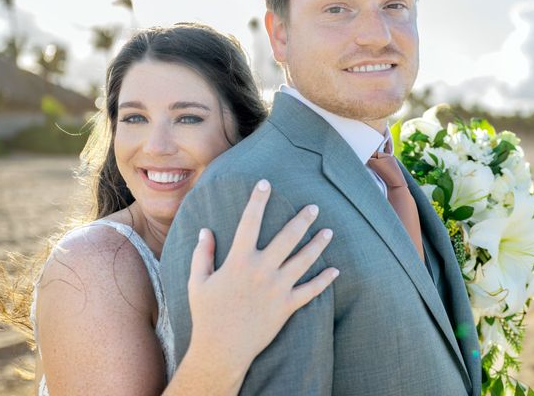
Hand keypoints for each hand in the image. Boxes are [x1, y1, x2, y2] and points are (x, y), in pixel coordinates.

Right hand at [186, 179, 337, 373]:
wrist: (221, 349)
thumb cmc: (207, 314)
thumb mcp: (198, 282)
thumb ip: (203, 254)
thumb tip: (205, 230)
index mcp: (239, 260)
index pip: (250, 222)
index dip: (258, 200)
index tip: (266, 184)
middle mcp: (262, 270)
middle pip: (287, 237)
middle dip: (303, 219)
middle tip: (314, 207)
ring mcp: (277, 288)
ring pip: (304, 260)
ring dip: (318, 244)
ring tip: (329, 231)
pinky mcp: (287, 306)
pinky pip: (311, 291)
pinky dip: (325, 280)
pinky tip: (335, 270)